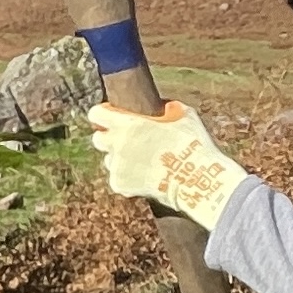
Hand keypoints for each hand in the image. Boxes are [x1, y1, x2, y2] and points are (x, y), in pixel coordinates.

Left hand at [87, 100, 250, 227]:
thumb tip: (164, 107)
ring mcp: (117, 167)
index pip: (96, 114)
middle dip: (109, 137)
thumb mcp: (183, 114)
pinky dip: (127, 177)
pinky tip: (145, 175)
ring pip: (109, 160)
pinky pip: (117, 178)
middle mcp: (118, 145)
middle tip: (127, 140)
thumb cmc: (192, 145)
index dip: (104, 113)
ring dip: (120, 158)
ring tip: (142, 160)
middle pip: (98, 138)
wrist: (196, 180)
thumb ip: (167, 108)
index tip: (113, 115)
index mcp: (128, 124)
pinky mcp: (120, 185)